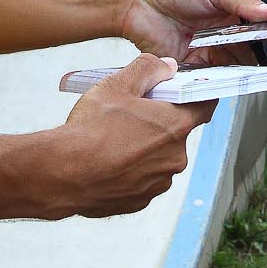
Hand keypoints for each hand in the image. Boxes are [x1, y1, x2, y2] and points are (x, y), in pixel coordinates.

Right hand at [50, 55, 210, 217]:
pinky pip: (142, 179)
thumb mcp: (117, 85)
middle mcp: (174, 158)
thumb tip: (167, 67)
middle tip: (131, 115)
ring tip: (113, 140)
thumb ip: (148, 69)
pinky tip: (108, 161)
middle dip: (159, 123)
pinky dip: (130, 170)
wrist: (62, 174)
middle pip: (176, 133)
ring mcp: (158, 182)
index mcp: (175, 126)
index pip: (204, 107)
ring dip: (144, 149)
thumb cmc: (90, 129)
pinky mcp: (140, 200)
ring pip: (158, 158)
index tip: (182, 93)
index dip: (195, 97)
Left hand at [117, 0, 266, 62]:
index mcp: (229, 14)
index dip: (265, 36)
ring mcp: (204, 52)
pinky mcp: (187, 67)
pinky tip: (216, 75)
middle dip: (250, 58)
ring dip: (233, 70)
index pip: (255, 30)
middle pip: (243, 53)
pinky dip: (211, 79)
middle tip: (256, 59)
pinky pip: (204, 77)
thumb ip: (243, 2)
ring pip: (227, 68)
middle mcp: (219, 35)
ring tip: (237, 67)